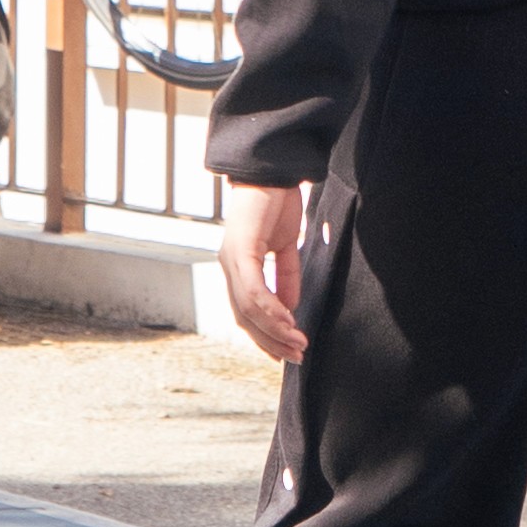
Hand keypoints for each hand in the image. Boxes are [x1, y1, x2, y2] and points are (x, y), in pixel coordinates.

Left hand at [220, 177, 308, 366]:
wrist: (272, 170)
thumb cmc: (277, 203)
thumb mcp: (286, 245)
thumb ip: (286, 275)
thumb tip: (291, 306)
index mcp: (237, 266)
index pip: (246, 312)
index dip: (265, 335)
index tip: (286, 351)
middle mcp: (229, 266)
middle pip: (244, 317)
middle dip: (271, 341)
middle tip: (295, 356)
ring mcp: (232, 259)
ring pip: (249, 308)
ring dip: (275, 329)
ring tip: (297, 342)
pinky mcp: (241, 250)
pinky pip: (254, 289)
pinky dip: (272, 309)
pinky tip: (289, 320)